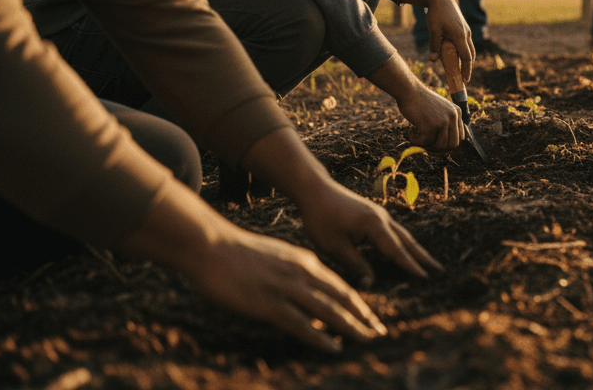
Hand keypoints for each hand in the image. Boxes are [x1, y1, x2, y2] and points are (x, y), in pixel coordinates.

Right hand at [184, 227, 387, 351]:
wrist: (211, 245)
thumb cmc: (238, 253)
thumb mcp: (277, 259)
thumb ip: (295, 274)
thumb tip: (307, 294)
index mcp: (304, 261)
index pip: (340, 286)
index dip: (358, 304)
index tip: (372, 317)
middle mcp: (302, 274)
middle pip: (342, 298)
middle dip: (364, 316)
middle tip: (381, 332)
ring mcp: (286, 289)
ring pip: (328, 310)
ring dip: (350, 327)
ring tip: (367, 339)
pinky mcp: (268, 304)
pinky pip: (300, 324)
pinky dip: (320, 337)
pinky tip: (335, 347)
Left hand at [297, 179, 444, 287]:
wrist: (315, 189)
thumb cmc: (321, 218)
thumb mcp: (334, 246)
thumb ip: (355, 265)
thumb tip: (372, 283)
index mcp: (374, 225)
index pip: (396, 250)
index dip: (410, 266)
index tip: (425, 278)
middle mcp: (382, 218)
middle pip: (407, 240)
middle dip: (422, 256)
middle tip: (438, 270)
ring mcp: (379, 214)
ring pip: (402, 234)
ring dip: (415, 249)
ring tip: (427, 262)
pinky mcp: (373, 214)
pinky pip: (393, 231)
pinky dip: (403, 242)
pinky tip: (404, 249)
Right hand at [397, 83, 462, 152]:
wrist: (408, 90)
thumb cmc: (419, 100)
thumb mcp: (439, 109)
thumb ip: (445, 122)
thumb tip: (444, 147)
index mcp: (457, 112)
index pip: (460, 137)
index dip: (448, 145)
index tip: (436, 145)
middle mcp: (453, 117)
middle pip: (453, 145)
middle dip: (440, 150)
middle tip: (426, 148)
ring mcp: (443, 122)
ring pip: (440, 147)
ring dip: (427, 147)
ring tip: (417, 137)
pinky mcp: (431, 126)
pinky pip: (425, 143)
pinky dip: (416, 141)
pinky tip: (410, 132)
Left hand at [406, 0, 472, 79]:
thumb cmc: (436, 13)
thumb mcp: (433, 30)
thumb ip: (434, 45)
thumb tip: (433, 60)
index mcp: (460, 35)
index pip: (466, 57)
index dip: (466, 70)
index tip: (465, 80)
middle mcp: (466, 34)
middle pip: (470, 54)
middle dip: (467, 67)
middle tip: (463, 78)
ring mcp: (466, 30)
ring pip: (469, 48)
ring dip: (465, 59)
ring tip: (459, 68)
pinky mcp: (463, 27)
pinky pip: (465, 43)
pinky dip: (462, 51)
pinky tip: (455, 54)